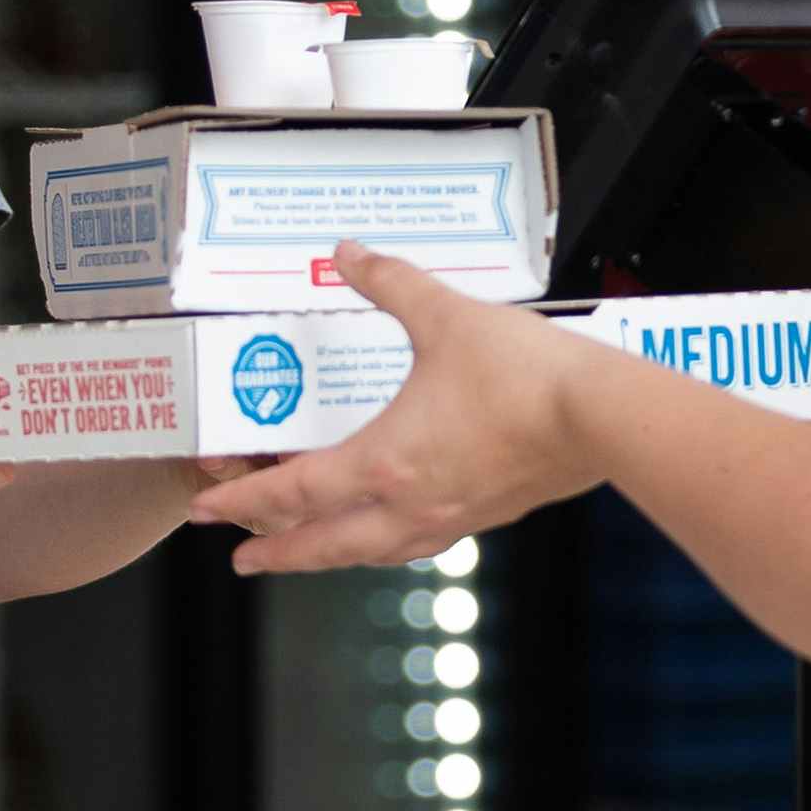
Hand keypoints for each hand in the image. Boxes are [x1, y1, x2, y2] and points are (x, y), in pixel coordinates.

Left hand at [188, 248, 603, 573]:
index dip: (244, 498)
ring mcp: (449, 519)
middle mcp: (408, 505)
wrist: (601, 417)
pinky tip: (388, 534)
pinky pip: (414, 545)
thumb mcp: (445, 315)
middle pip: (322, 545)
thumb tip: (349, 254)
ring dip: (325, 557)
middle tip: (241, 556)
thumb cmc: (524, 373)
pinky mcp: (485, 517)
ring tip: (304, 554)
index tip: (209, 506)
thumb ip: (389, 282)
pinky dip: (382, 546)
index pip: (293, 492)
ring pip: (368, 554)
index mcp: (384, 461)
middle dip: (275, 550)